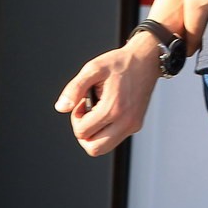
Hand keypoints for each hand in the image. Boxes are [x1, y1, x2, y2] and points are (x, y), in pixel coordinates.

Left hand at [54, 36, 160, 155]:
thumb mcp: (93, 69)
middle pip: (94, 148)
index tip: (82, 101)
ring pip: (104, 148)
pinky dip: (105, 131)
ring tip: (96, 114)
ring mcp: (133, 125)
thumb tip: (61, 107)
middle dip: (84, 133)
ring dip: (94, 135)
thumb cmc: (120, 63)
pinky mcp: (136, 125)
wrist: (147, 59)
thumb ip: (74, 88)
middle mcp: (126, 121)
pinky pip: (114, 139)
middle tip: (87, 113)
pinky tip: (108, 112)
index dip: (76, 117)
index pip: (82, 132)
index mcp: (114, 108)